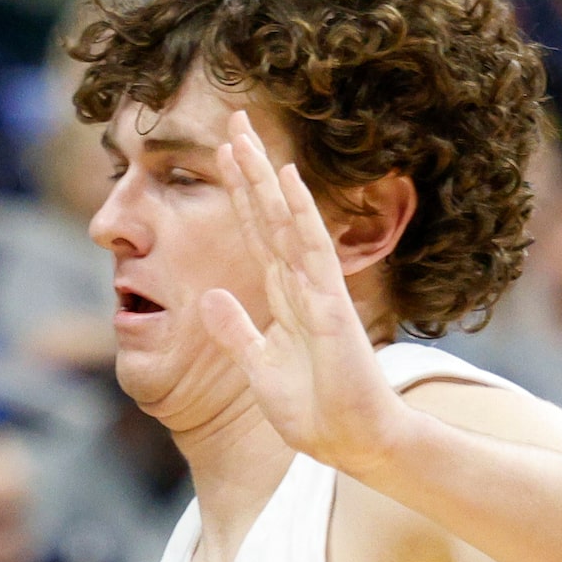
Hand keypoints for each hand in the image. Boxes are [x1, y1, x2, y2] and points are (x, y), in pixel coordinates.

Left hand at [194, 110, 412, 479]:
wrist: (351, 441)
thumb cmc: (312, 408)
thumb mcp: (257, 366)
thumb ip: (235, 331)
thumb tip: (210, 297)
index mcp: (282, 295)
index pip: (256, 232)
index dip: (239, 192)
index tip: (220, 152)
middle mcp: (300, 282)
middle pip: (269, 213)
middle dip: (248, 168)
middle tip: (232, 120)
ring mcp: (316, 288)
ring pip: (286, 219)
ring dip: (264, 177)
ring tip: (243, 136)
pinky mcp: (330, 304)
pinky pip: (311, 249)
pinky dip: (299, 212)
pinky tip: (286, 178)